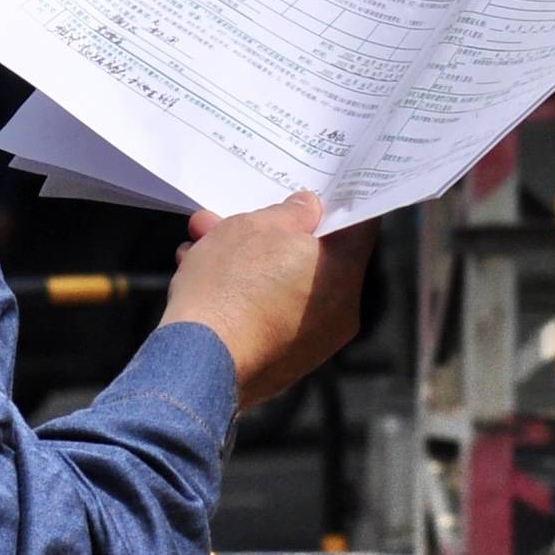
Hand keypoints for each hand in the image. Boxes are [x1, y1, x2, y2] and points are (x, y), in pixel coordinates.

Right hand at [164, 194, 376, 410]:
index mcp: (343, 273)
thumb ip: (291, 212)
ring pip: (282, 285)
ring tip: (202, 244)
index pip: (359, 224)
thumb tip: (307, 210)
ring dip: (246, 262)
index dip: (339, 200)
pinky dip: (242, 296)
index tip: (320, 190)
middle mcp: (338, 312)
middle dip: (270, 233)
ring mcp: (310, 343)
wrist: (195, 363)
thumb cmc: (230, 288)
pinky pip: (268, 316)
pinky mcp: (280, 364)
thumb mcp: (256, 227)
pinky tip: (199, 278)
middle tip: (239, 217)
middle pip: (311, 256)